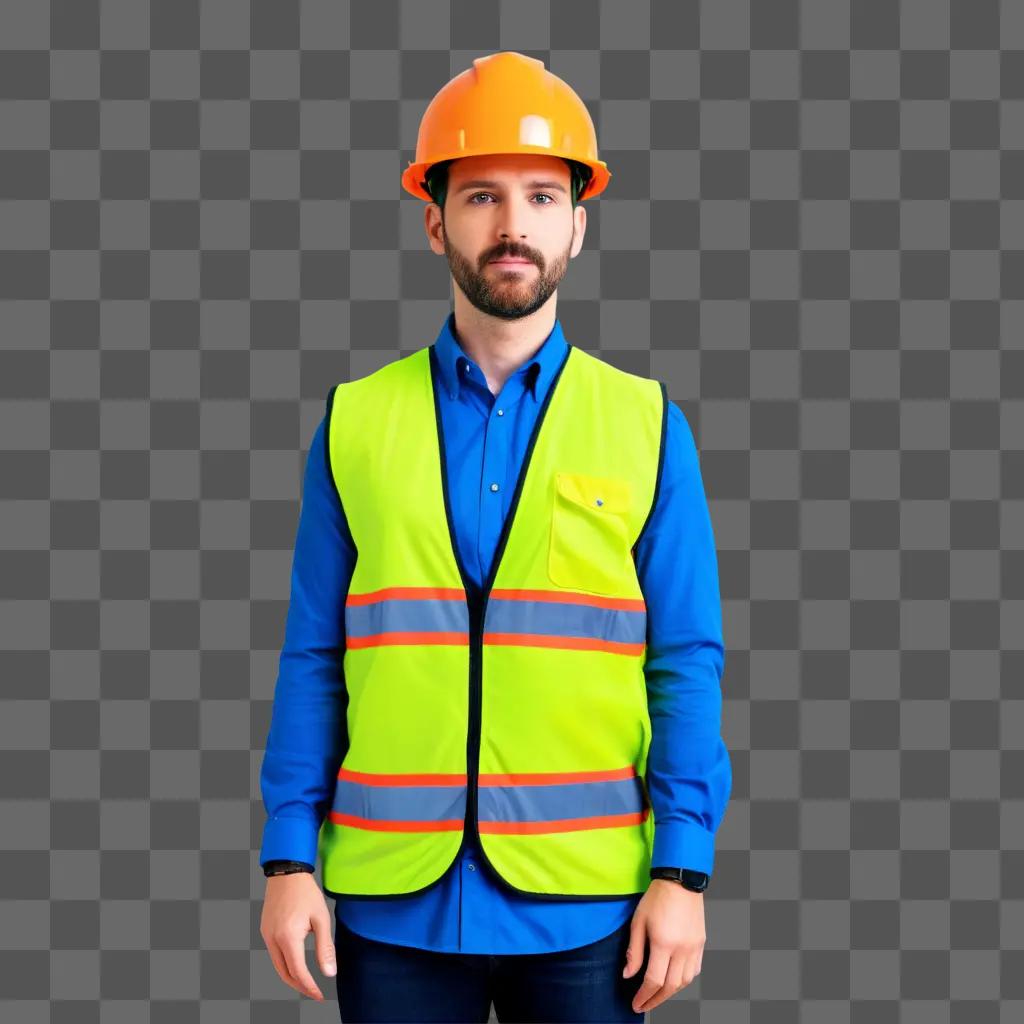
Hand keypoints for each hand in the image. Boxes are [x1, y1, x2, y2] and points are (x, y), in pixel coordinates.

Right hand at [259, 872, 336, 1000]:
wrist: (287, 873)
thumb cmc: (305, 892)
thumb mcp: (321, 918)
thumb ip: (325, 947)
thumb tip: (328, 973)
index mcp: (288, 937)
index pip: (297, 971)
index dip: (309, 986)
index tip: (319, 994)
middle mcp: (273, 939)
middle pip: (284, 973)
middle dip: (300, 986)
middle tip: (314, 992)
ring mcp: (266, 935)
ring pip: (277, 965)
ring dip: (291, 976)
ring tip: (307, 981)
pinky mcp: (265, 930)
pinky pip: (274, 954)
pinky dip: (284, 963)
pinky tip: (296, 962)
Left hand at [622, 879, 705, 1013]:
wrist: (680, 881)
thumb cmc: (657, 898)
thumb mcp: (638, 922)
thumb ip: (633, 951)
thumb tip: (628, 974)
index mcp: (664, 943)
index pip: (654, 981)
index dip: (644, 996)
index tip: (636, 1003)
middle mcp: (682, 949)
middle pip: (671, 986)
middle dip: (656, 1000)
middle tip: (644, 1005)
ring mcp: (694, 947)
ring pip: (685, 981)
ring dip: (671, 992)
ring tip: (658, 994)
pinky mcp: (701, 943)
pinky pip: (695, 970)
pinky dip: (684, 980)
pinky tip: (674, 980)